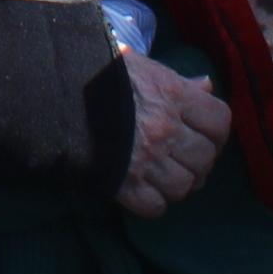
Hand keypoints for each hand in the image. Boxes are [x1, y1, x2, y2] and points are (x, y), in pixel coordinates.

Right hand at [113, 53, 232, 217]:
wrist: (52, 94)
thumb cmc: (99, 74)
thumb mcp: (141, 66)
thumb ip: (177, 80)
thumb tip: (206, 86)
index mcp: (172, 95)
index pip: (220, 121)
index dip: (216, 131)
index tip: (204, 133)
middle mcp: (165, 129)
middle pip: (205, 158)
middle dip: (199, 160)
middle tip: (183, 157)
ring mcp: (146, 160)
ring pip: (185, 186)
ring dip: (179, 183)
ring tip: (166, 174)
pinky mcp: (124, 184)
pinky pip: (157, 207)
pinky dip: (155, 202)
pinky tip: (146, 189)